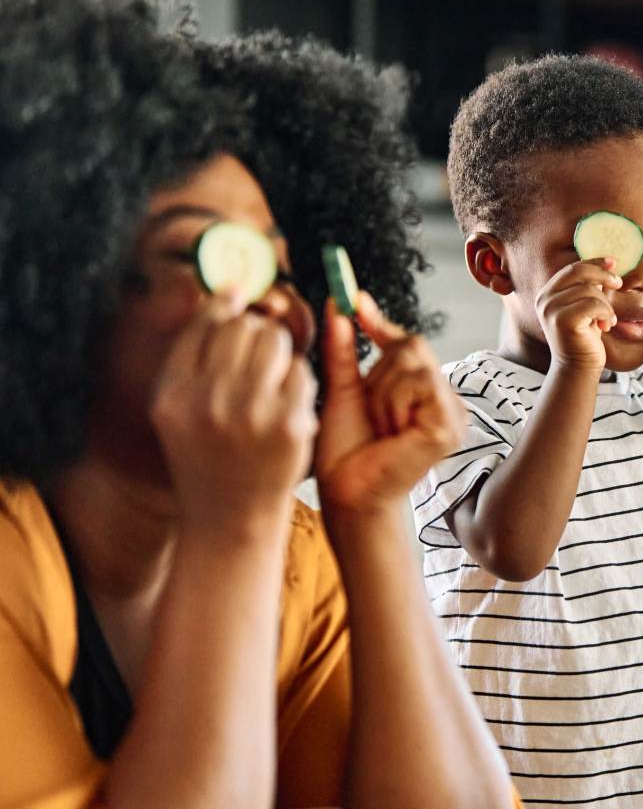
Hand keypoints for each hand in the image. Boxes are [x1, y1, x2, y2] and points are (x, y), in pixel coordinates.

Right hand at [151, 291, 317, 532]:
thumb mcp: (178, 410)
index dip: (226, 305)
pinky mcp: (289, 424)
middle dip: (255, 332)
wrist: (230, 521)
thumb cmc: (207, 457)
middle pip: (244, 325)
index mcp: (173, 393)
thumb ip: (194, 355)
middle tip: (257, 357)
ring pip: (275, 339)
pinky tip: (285, 404)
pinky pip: (300, 370)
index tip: (238, 300)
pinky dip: (297, 381)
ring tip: (270, 380)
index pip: (206, 321)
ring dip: (278, 352)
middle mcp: (207, 401)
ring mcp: (251, 413)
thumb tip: (231, 291)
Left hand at [315, 292, 466, 511]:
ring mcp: (453, 413)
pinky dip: (393, 404)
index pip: (408, 343)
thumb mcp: (343, 390)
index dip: (381, 324)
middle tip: (371, 410)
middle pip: (412, 346)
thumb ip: (344, 350)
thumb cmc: (345, 453)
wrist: (347, 495)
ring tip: (380, 427)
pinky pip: (418, 384)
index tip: (355, 300)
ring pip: (413, 363)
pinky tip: (392, 433)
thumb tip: (338, 306)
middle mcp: (445, 400)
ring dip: (382, 393)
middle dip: (378, 373)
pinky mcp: (449, 425)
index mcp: (425, 394)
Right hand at [536, 257, 621, 372]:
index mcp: (548, 293)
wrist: (578, 367)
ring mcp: (551, 309)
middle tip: (618, 283)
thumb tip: (608, 263)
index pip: (572, 268)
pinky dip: (606, 313)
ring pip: (589, 290)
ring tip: (608, 319)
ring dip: (606, 304)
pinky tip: (606, 326)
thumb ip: (589, 287)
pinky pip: (593, 304)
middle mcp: (545, 299)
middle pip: (579, 271)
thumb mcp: (585, 306)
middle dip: (603, 275)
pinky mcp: (563, 320)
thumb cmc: (585, 337)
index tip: (612, 262)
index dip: (594, 262)